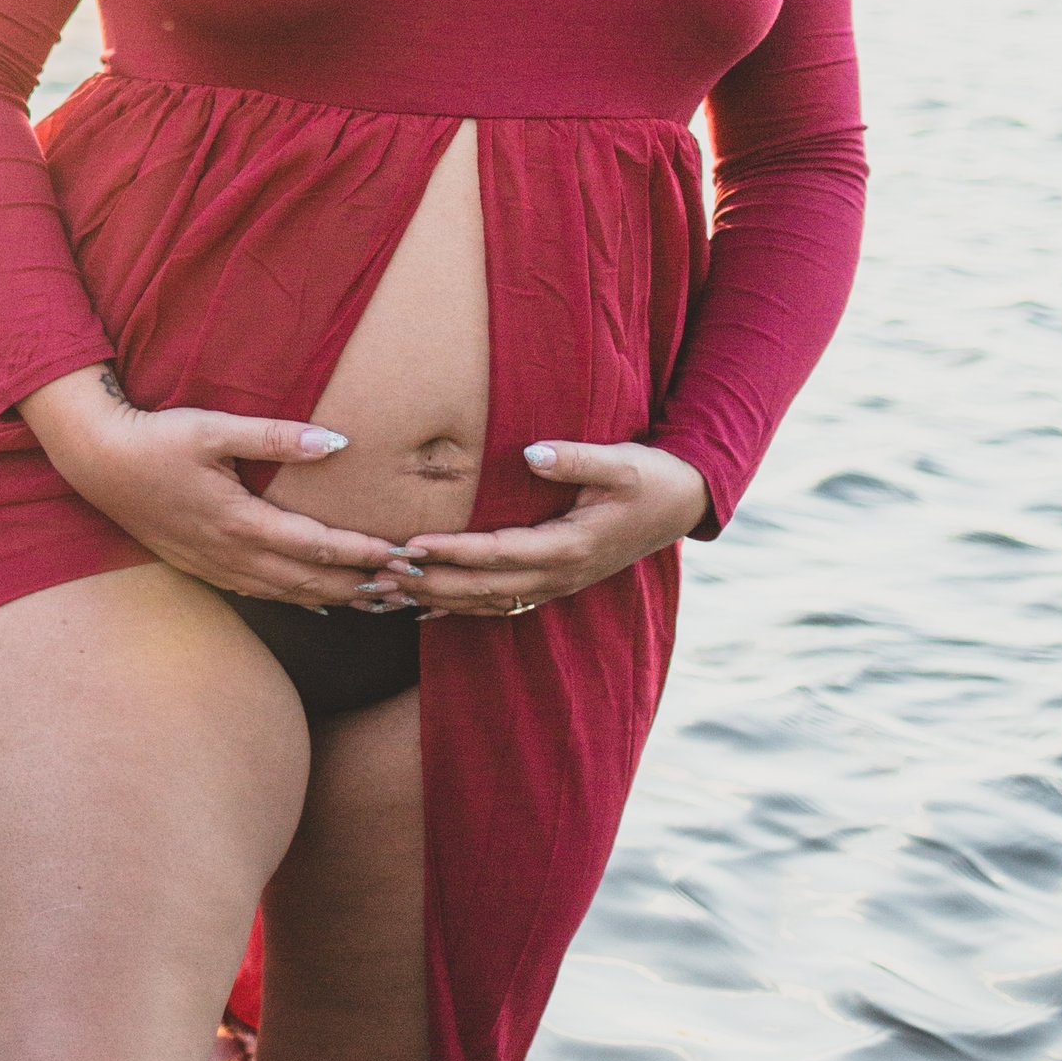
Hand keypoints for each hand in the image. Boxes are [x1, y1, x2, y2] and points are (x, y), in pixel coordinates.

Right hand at [19, 367, 401, 607]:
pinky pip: (261, 594)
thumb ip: (276, 437)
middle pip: (311, 581)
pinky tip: (318, 603)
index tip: (403, 556)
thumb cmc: (156, 439)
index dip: (364, 554)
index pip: (318, 546)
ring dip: (336, 598)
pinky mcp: (203, 566)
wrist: (96, 462)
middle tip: (408, 588)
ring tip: (378, 600)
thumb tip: (337, 443)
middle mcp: (232, 554)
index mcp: (241, 521)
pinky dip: (298, 601)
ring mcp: (215, 566)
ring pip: (288, 594)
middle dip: (362, 585)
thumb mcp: (214, 428)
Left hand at [376, 440, 709, 619]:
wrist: (682, 506)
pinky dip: (459, 607)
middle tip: (379, 572)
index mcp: (572, 546)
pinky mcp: (553, 582)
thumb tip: (531, 453)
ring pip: (486, 602)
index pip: (499, 554)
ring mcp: (556, 584)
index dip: (454, 552)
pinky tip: (424, 606)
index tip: (412, 546)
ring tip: (387, 592)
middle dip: (430, 582)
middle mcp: (559, 575)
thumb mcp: (622, 462)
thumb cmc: (650, 477)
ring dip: (437, 598)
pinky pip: (499, 604)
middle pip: (483, 587)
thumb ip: (576, 459)